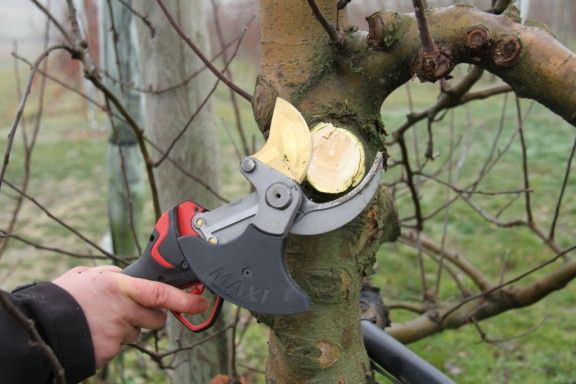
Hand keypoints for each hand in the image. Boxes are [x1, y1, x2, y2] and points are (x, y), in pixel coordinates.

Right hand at [53, 265, 208, 366]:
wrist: (40, 325)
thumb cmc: (64, 297)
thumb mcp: (91, 275)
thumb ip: (116, 276)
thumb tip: (131, 278)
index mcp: (122, 288)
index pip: (163, 294)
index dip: (185, 300)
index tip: (201, 303)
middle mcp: (124, 311)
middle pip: (156, 319)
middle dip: (149, 316)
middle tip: (128, 309)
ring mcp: (117, 334)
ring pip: (136, 333)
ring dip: (126, 327)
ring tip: (100, 319)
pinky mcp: (109, 352)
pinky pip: (120, 346)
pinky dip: (111, 340)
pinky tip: (94, 332)